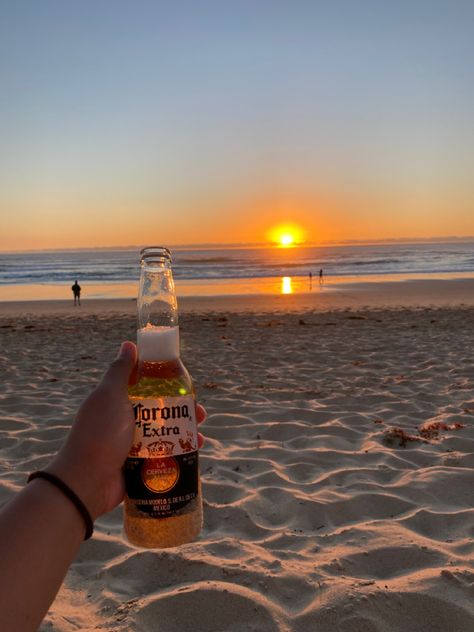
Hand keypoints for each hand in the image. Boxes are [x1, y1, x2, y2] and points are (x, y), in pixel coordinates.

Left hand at [48, 341, 205, 519]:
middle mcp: (126, 420)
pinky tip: (195, 450)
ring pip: (166, 432)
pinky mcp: (140, 464)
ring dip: (185, 431)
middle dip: (183, 410)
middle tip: (199, 413)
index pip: (146, 384)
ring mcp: (133, 443)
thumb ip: (120, 371)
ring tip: (200, 435)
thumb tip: (129, 344)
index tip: (185, 382)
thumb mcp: (109, 396)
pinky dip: (180, 452)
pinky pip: (164, 454)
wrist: (87, 482)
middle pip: (161, 409)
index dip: (167, 381)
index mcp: (118, 400)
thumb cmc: (99, 433)